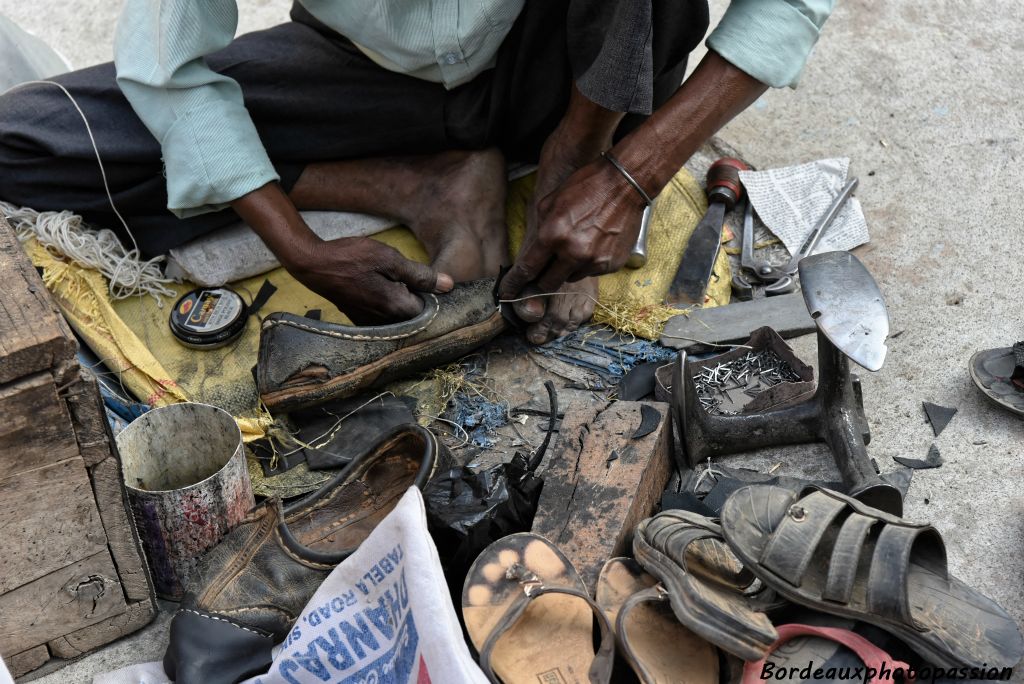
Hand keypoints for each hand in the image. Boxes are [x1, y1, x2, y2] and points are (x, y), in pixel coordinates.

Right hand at [230, 182, 451, 324]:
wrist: (313, 264)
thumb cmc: (351, 258)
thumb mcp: (389, 258)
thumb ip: (420, 275)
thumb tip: (448, 285)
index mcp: (397, 308)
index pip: (430, 310)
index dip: (432, 294)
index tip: (426, 280)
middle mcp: (386, 322)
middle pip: (414, 316)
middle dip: (417, 300)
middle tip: (410, 278)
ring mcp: (371, 324)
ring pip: (399, 317)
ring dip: (401, 302)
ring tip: (391, 282)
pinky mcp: (360, 320)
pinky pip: (383, 317)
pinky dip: (386, 305)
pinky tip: (379, 288)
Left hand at [500, 157, 645, 303]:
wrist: (625, 184)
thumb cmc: (585, 187)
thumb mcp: (551, 202)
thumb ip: (540, 229)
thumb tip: (533, 251)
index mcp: (553, 235)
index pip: (527, 269)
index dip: (514, 283)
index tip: (507, 292)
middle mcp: (573, 253)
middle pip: (548, 284)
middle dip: (540, 282)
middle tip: (540, 275)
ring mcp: (594, 261)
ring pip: (570, 278)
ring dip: (566, 269)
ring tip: (576, 246)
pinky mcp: (610, 265)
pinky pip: (591, 272)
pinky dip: (587, 263)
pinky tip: (594, 244)